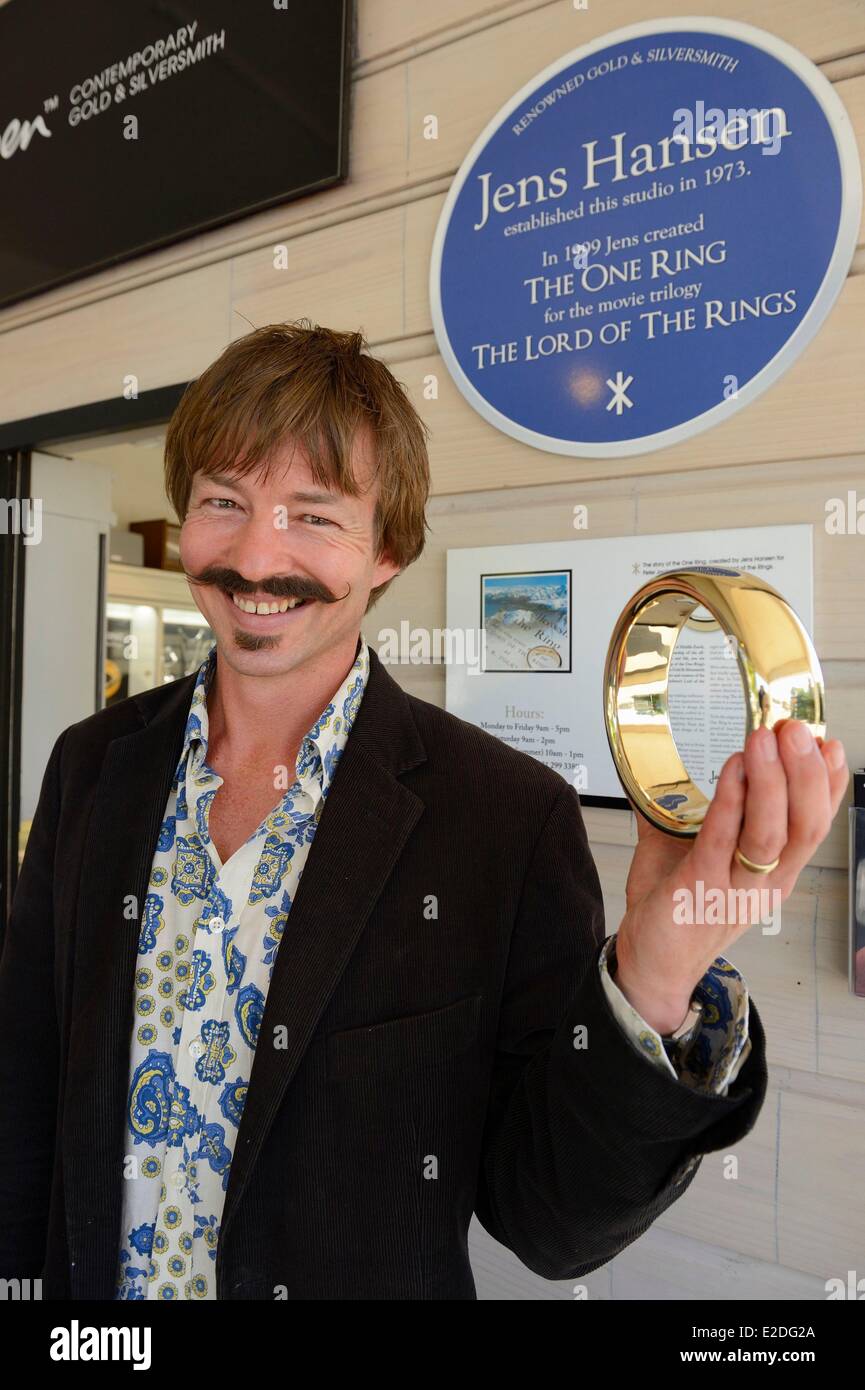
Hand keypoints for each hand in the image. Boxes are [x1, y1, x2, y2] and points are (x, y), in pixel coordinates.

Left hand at [613, 720, 848, 1033]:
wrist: (650, 963)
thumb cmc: (676, 907)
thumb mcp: (698, 852)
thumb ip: (697, 810)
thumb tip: (671, 761)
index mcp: (776, 872)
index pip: (816, 824)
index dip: (829, 784)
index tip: (830, 744)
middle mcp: (766, 882)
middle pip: (806, 826)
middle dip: (807, 773)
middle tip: (796, 730)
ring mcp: (736, 889)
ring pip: (772, 835)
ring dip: (772, 782)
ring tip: (764, 740)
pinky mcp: (701, 890)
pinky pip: (723, 843)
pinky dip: (731, 802)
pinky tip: (732, 770)